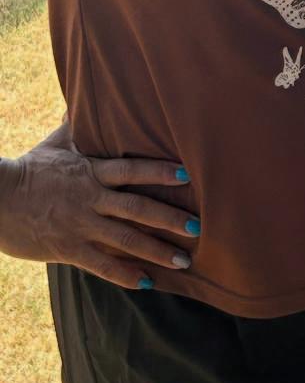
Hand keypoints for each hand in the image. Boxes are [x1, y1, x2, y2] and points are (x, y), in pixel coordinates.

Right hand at [0, 123, 198, 290]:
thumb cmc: (29, 168)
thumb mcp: (56, 143)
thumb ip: (79, 126)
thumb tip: (88, 99)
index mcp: (92, 171)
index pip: (132, 170)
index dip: (160, 172)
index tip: (187, 176)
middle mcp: (92, 199)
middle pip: (137, 209)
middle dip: (169, 219)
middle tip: (198, 228)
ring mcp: (81, 226)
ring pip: (126, 240)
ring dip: (156, 251)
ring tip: (183, 260)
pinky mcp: (69, 250)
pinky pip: (102, 265)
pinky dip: (126, 275)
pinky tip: (147, 282)